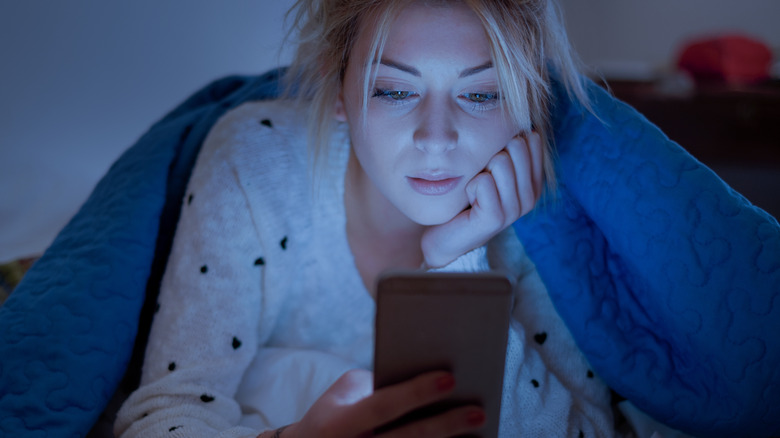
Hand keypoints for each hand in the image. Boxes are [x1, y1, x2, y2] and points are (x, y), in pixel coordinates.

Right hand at [276, 369, 484, 437]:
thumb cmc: (330, 417)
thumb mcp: (341, 396)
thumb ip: (375, 384)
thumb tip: (423, 375)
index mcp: (340, 424)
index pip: (382, 406)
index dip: (416, 392)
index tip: (450, 378)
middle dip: (445, 425)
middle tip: (478, 412)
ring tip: (478, 429)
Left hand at [421, 132, 542, 267]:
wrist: (444, 235)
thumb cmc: (466, 196)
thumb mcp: (489, 166)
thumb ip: (505, 144)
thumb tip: (514, 111)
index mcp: (534, 181)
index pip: (531, 138)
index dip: (503, 141)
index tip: (491, 163)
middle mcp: (531, 196)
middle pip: (516, 145)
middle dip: (490, 155)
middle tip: (481, 179)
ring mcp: (516, 210)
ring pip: (500, 161)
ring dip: (478, 172)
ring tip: (475, 191)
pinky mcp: (496, 219)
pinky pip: (483, 182)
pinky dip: (470, 187)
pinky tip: (469, 201)